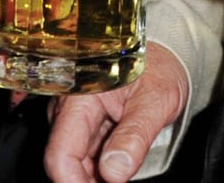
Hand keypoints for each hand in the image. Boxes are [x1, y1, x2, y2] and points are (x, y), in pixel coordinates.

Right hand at [45, 42, 189, 181]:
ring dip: (95, 176)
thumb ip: (135, 136)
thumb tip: (114, 173)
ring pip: (74, 161)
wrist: (162, 54)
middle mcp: (68, 106)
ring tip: (124, 168)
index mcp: (79, 96)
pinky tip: (118, 167)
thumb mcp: (157, 100)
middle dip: (88, 181)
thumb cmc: (159, 68)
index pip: (61, 153)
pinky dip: (99, 169)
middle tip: (122, 177)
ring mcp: (73, 116)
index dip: (74, 182)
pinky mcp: (81, 124)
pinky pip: (83, 155)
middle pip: (65, 160)